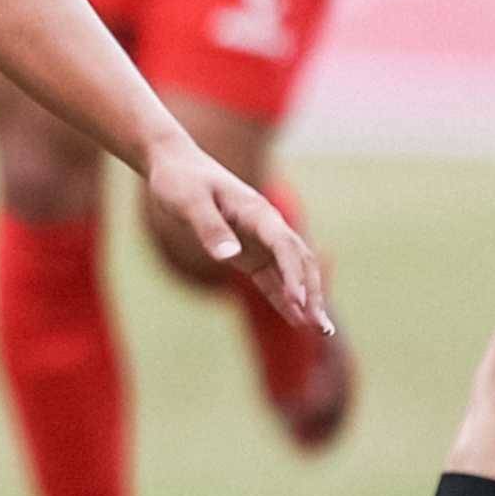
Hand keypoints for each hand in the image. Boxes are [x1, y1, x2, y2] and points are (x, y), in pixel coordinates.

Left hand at [138, 136, 332, 333]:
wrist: (174, 165)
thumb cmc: (180, 180)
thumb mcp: (188, 202)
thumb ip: (209, 228)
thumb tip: (229, 256)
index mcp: (256, 211)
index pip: (284, 244)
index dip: (293, 274)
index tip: (299, 302)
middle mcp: (265, 225)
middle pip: (299, 260)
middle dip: (312, 292)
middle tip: (321, 327)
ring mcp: (259, 239)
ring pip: (292, 271)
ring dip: (306, 299)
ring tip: (320, 330)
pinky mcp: (248, 251)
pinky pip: (271, 278)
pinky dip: (284, 298)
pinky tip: (295, 320)